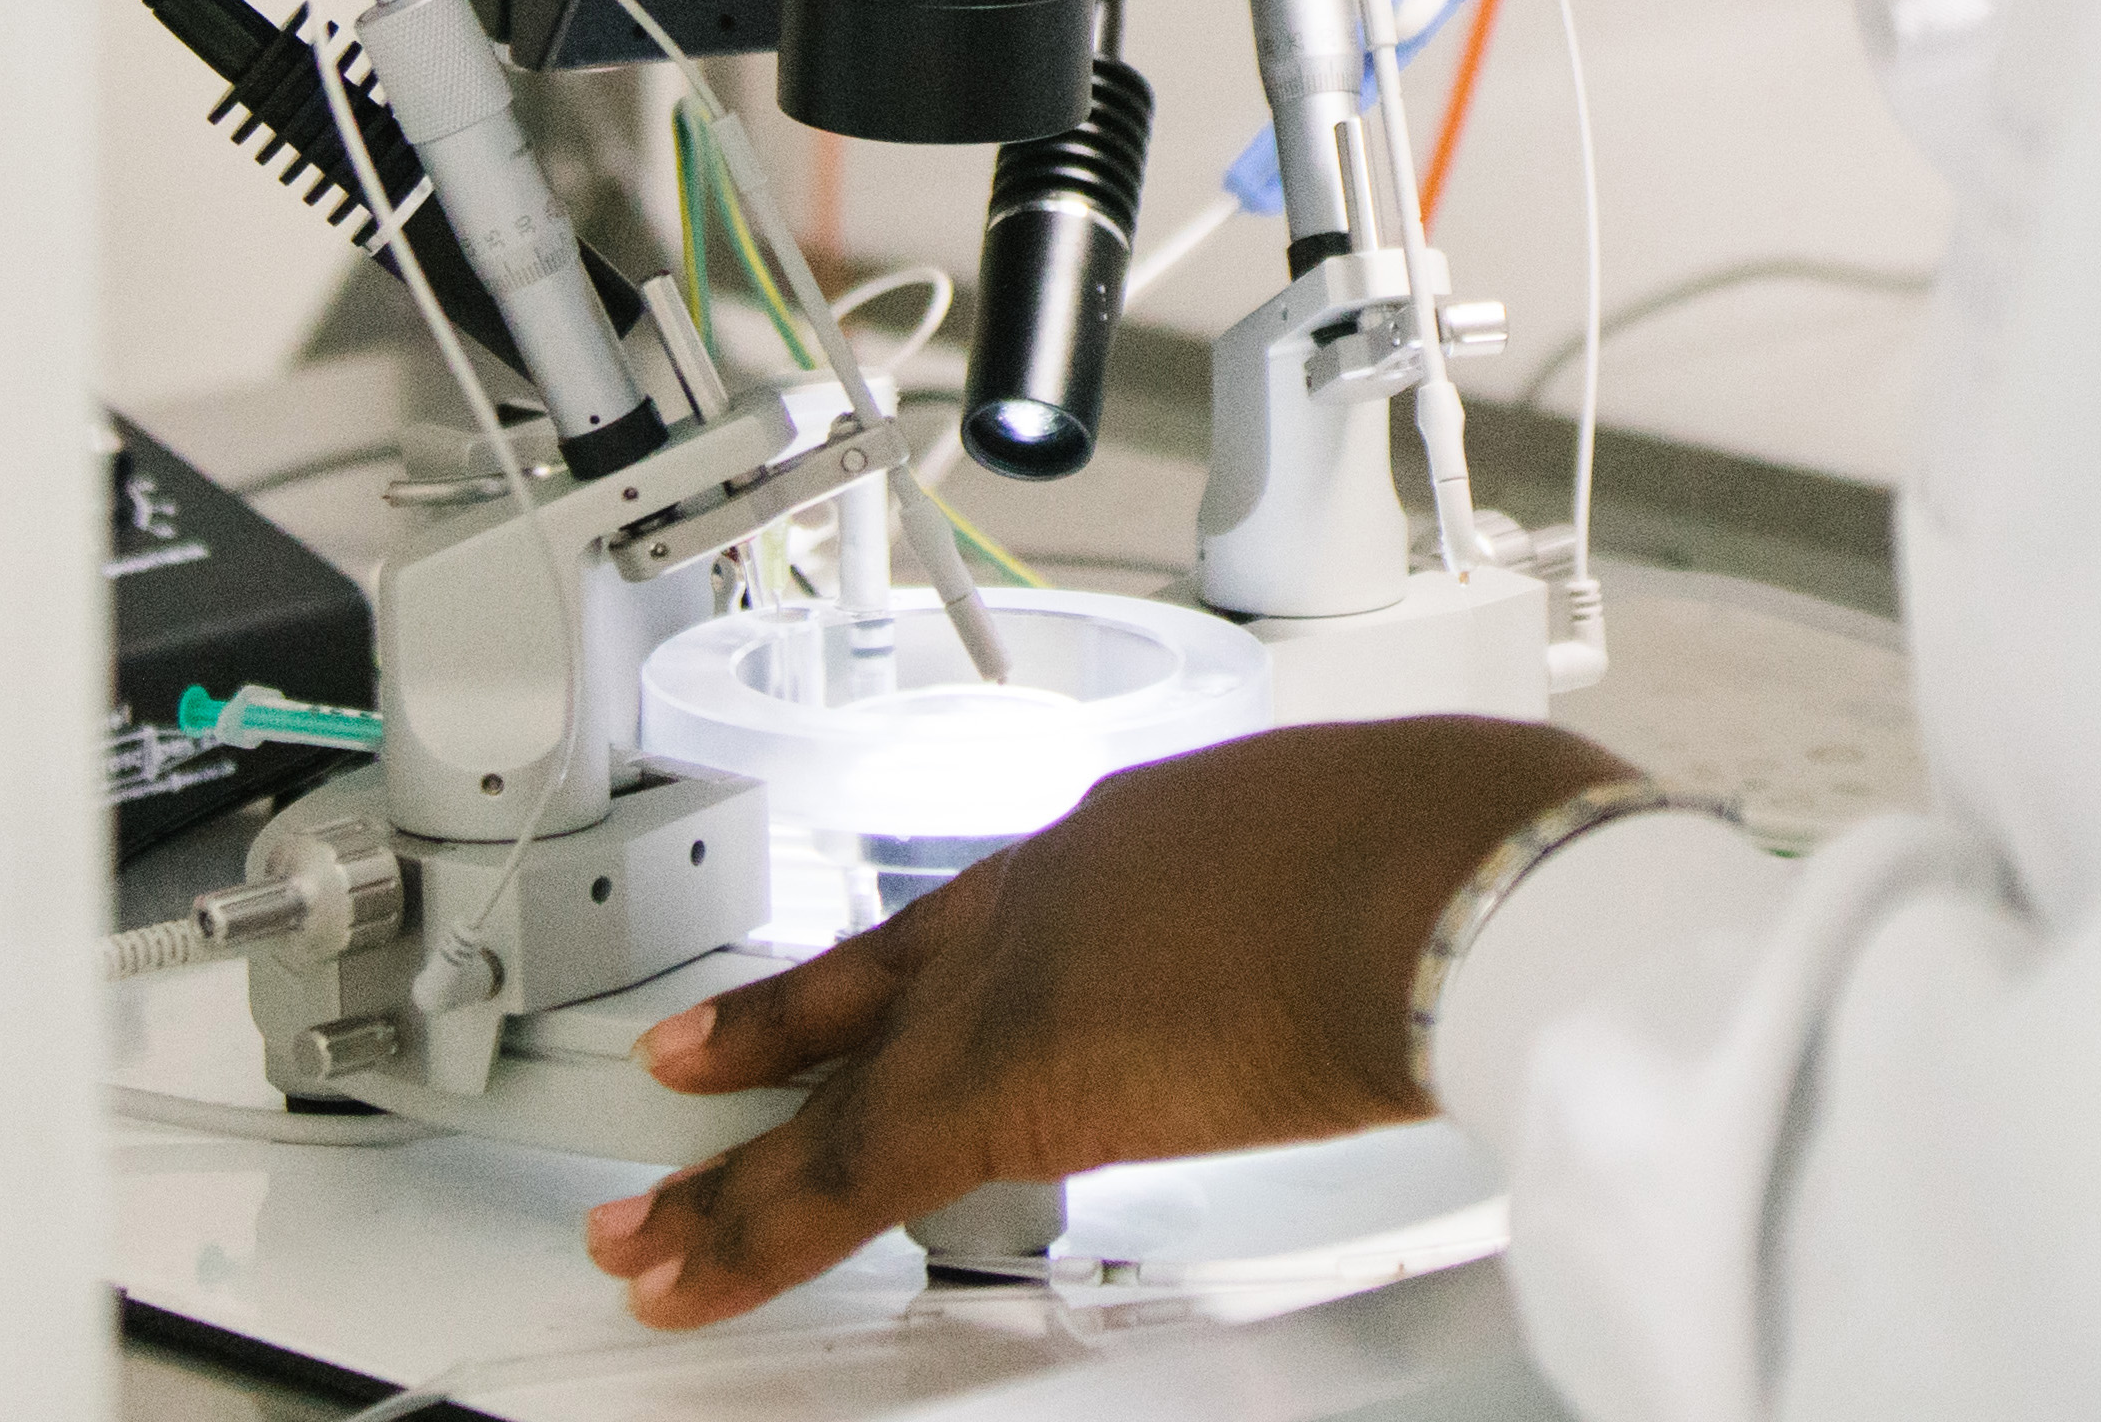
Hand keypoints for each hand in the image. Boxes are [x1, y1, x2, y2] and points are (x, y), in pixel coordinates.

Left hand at [584, 716, 1628, 1327]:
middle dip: (778, 1032)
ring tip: (649, 1223)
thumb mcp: (1364, 852)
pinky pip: (843, 1175)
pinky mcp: (1008, 1081)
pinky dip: (751, 1229)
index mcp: (1136, 829)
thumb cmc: (1451, 854)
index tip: (861, 983)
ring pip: (840, 1090)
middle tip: (683, 1063)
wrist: (1445, 875)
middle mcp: (1054, 886)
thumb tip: (1373, 962)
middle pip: (881, 977)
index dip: (911, 957)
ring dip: (740, 1169)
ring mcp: (1022, 973)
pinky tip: (683, 1272)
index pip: (986, 908)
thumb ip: (1324, 909)